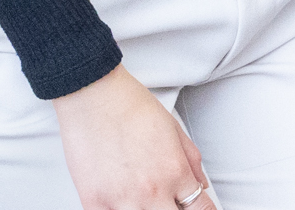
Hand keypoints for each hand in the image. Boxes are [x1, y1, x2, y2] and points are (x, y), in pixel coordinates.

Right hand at [51, 64, 208, 209]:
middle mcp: (151, 192)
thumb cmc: (131, 106)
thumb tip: (200, 184)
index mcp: (174, 173)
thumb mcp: (174, 129)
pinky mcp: (93, 203)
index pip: (200, 209)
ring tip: (143, 196)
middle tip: (170, 200)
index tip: (198, 208)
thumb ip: (191, 161)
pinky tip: (121, 200)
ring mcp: (121, 201)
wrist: (94, 95)